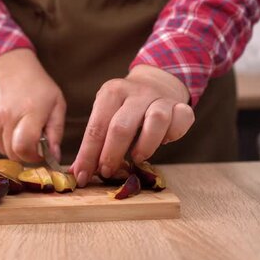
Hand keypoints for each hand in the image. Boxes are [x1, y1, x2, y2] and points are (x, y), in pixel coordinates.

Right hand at [0, 49, 65, 162]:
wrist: (9, 66)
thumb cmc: (38, 86)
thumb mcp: (56, 104)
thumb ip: (56, 131)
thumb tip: (54, 156)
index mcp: (30, 112)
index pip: (24, 148)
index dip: (33, 156)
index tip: (40, 152)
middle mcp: (8, 116)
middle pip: (12, 153)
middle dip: (25, 154)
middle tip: (33, 143)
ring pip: (2, 148)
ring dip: (13, 146)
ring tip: (22, 130)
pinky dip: (4, 136)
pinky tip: (11, 121)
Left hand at [70, 64, 194, 186]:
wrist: (155, 84)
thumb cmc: (124, 109)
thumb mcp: (105, 116)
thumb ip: (93, 143)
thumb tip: (78, 173)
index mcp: (111, 93)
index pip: (96, 127)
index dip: (88, 155)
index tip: (83, 176)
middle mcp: (135, 93)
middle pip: (121, 126)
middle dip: (111, 154)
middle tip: (107, 171)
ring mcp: (160, 98)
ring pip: (156, 120)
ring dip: (145, 145)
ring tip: (136, 158)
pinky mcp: (180, 106)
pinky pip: (181, 119)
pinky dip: (173, 134)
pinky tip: (163, 142)